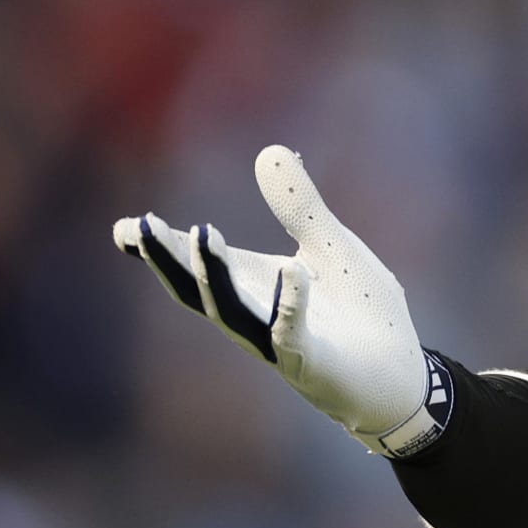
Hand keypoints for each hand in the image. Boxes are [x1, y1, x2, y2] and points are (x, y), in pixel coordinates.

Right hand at [112, 145, 451, 456]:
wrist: (403, 377)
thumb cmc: (362, 314)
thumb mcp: (330, 246)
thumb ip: (299, 206)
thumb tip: (269, 151)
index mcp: (255, 289)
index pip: (196, 269)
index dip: (160, 249)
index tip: (124, 227)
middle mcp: (255, 319)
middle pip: (198, 291)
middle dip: (169, 259)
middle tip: (139, 227)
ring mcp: (280, 345)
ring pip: (233, 313)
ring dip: (214, 275)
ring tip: (202, 232)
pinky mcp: (313, 364)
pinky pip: (293, 335)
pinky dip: (290, 303)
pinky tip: (292, 268)